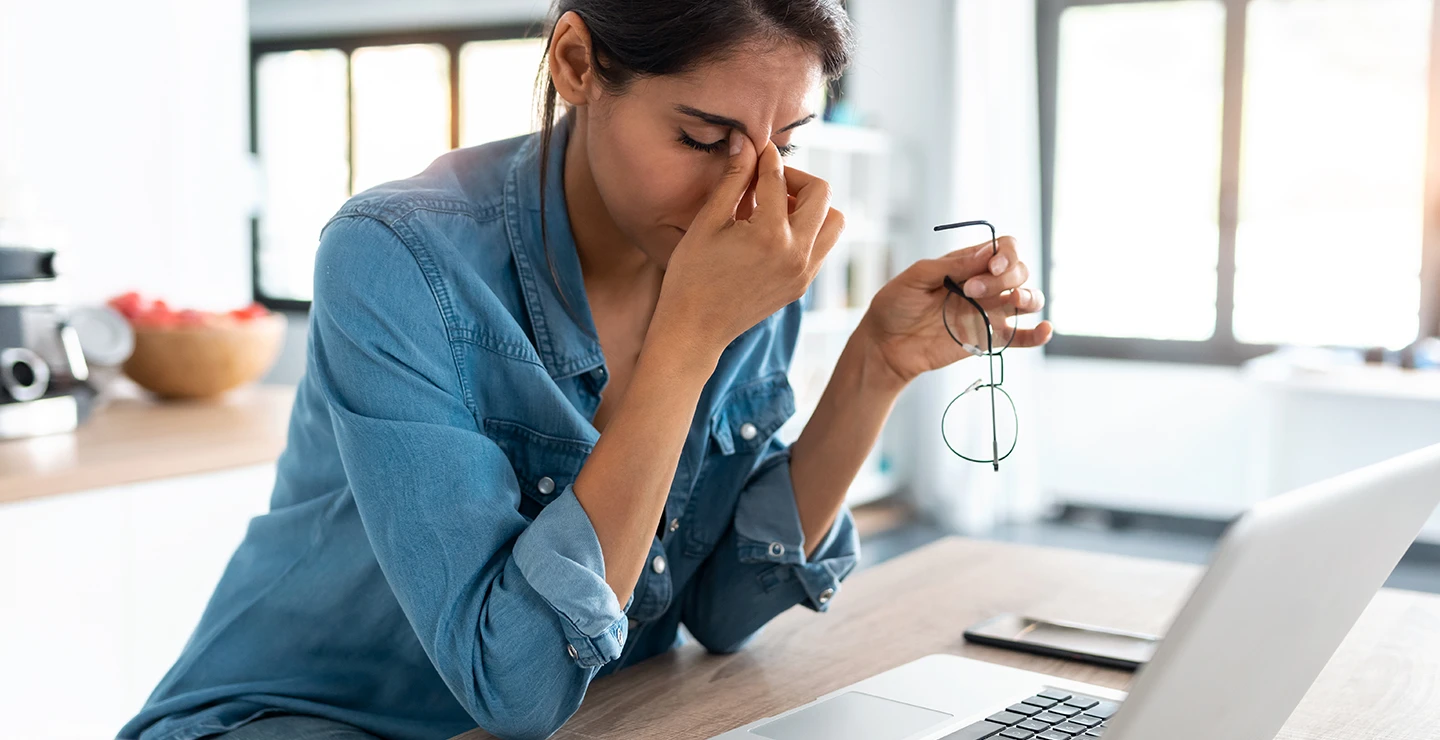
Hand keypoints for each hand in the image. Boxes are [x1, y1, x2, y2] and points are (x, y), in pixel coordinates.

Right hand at [651, 132, 845, 357]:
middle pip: (822, 194)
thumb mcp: (708, 222)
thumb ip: (733, 180)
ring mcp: (804, 272)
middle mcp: (797, 253)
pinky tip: (775, 231)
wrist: (694, 330)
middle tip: (768, 181)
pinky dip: (808, 230)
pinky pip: (823, 246)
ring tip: (777, 208)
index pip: (778, 178)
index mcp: (770, 234)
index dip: (765, 157)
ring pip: (833, 221)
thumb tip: (745, 141)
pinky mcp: (803, 285)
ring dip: (812, 206)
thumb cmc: (691, 276)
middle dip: (796, 178)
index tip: (756, 147)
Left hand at [859, 235, 1051, 384]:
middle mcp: (984, 285)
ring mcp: (989, 312)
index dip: (1006, 254)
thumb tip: (986, 254)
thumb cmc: (895, 306)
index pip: (1004, 249)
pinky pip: (1022, 336)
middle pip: (1019, 271)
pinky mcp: (989, 339)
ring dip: (1029, 296)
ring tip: (1014, 300)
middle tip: (971, 290)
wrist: (885, 345)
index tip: (990, 266)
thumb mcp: (916, 278)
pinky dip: (1038, 334)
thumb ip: (951, 265)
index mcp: (968, 263)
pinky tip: (1044, 330)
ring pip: (1028, 299)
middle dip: (1004, 277)